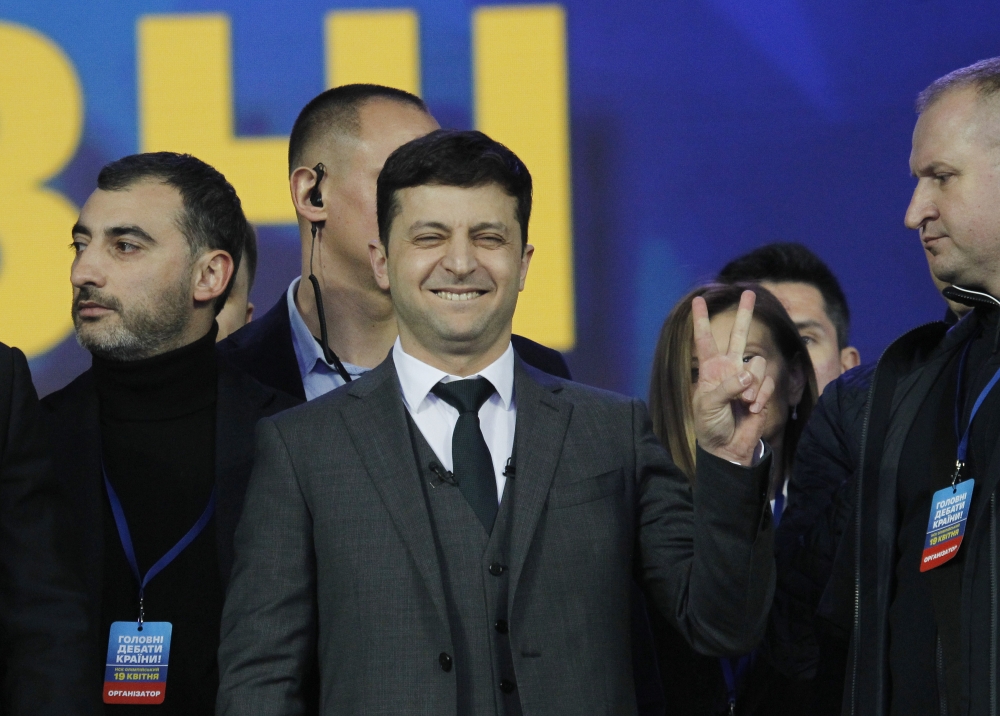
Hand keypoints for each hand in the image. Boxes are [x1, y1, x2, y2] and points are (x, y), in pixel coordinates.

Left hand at [691, 290, 774, 465]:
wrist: (727, 446)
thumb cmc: (710, 424)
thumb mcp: (709, 404)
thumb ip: (728, 386)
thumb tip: (749, 374)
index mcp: (710, 368)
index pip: (704, 339)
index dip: (701, 320)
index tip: (698, 299)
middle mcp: (729, 368)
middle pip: (739, 335)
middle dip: (745, 314)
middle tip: (749, 292)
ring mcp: (747, 378)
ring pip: (757, 364)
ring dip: (752, 385)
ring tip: (743, 403)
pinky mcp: (762, 390)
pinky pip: (767, 382)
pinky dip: (760, 396)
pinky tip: (752, 409)